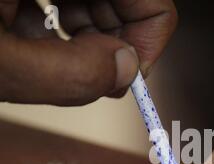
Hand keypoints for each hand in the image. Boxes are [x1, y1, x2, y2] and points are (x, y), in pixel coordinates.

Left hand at [0, 0, 176, 104]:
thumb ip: (66, 74)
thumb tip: (125, 72)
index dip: (150, 41)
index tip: (128, 79)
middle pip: (125, 1)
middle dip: (115, 45)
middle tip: (92, 78)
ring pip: (97, 4)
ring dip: (84, 42)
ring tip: (52, 62)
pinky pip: (68, 2)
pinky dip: (60, 32)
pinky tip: (35, 45)